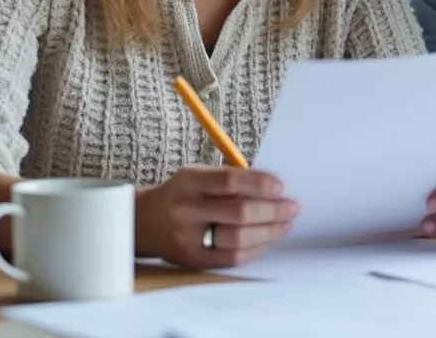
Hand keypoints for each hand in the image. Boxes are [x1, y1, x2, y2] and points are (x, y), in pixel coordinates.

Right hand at [135, 166, 298, 267]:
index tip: (281, 186)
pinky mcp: (193, 260)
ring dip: (268, 232)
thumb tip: (274, 188)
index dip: (260, 184)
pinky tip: (267, 239)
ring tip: (285, 224)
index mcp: (188, 181)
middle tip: (292, 207)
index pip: (230, 181)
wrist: (143, 221)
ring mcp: (188, 238)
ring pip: (238, 239)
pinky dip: (255, 248)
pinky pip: (232, 258)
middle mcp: (186, 209)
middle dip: (272, 210)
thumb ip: (230, 179)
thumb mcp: (198, 176)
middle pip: (238, 212)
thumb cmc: (182, 194)